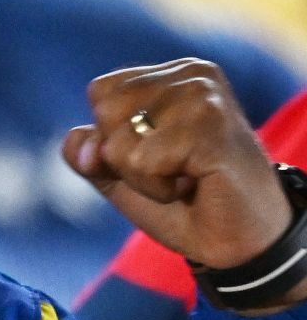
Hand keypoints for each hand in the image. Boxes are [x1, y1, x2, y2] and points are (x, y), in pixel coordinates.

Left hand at [62, 59, 291, 272]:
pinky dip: (158, 188)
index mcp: (172, 75)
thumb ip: (90, 153)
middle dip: (125, 158)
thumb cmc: (184, 203)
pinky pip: (142, 162)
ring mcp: (203, 96)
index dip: (112, 138)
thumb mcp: (121, 176)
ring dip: (143, 178)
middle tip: (173, 171)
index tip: (157, 155)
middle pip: (104, 111)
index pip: (100, 93)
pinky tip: (195, 184)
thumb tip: (80, 143)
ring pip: (119, 141)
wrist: (239, 244)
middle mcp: (191, 75)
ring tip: (185, 177)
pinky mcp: (210, 126)